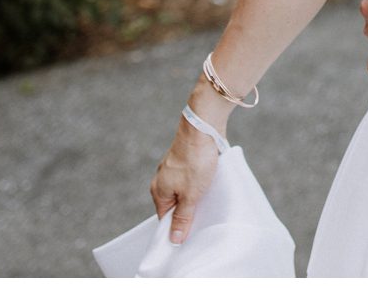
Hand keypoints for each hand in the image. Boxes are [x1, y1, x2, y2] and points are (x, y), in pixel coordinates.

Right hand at [149, 118, 218, 244]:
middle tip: (202, 221)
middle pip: (174, 206)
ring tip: (208, 203)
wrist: (204, 128)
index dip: (177, 229)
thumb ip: (183, 218)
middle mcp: (162, 181)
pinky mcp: (185, 162)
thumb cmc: (195, 161)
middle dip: (188, 214)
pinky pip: (190, 181)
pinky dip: (198, 186)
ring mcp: (173, 170)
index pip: (165, 220)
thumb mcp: (191, 196)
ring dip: (195, 199)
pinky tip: (209, 188)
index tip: (190, 238)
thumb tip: (174, 239)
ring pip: (183, 193)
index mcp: (158, 191)